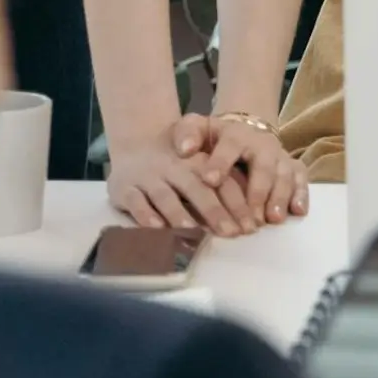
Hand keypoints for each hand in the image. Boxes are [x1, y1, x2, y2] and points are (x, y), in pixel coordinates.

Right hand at [108, 116, 242, 236]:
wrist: (135, 144)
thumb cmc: (178, 163)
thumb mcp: (201, 165)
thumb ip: (223, 186)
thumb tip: (253, 218)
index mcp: (198, 162)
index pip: (221, 182)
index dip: (237, 203)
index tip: (250, 226)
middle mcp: (173, 167)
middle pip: (196, 188)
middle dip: (214, 211)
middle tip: (231, 233)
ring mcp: (148, 177)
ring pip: (165, 195)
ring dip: (179, 213)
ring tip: (192, 230)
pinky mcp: (124, 188)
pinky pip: (135, 202)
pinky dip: (145, 215)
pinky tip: (156, 228)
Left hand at [193, 113, 309, 234]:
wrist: (241, 131)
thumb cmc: (213, 138)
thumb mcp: (197, 129)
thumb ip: (186, 133)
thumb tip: (183, 149)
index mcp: (235, 134)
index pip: (230, 145)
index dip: (221, 162)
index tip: (209, 180)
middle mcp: (261, 144)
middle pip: (264, 165)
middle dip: (258, 191)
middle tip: (251, 218)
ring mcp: (279, 156)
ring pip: (285, 174)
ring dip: (280, 196)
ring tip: (273, 219)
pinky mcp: (292, 167)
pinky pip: (301, 178)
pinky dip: (301, 194)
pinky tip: (298, 211)